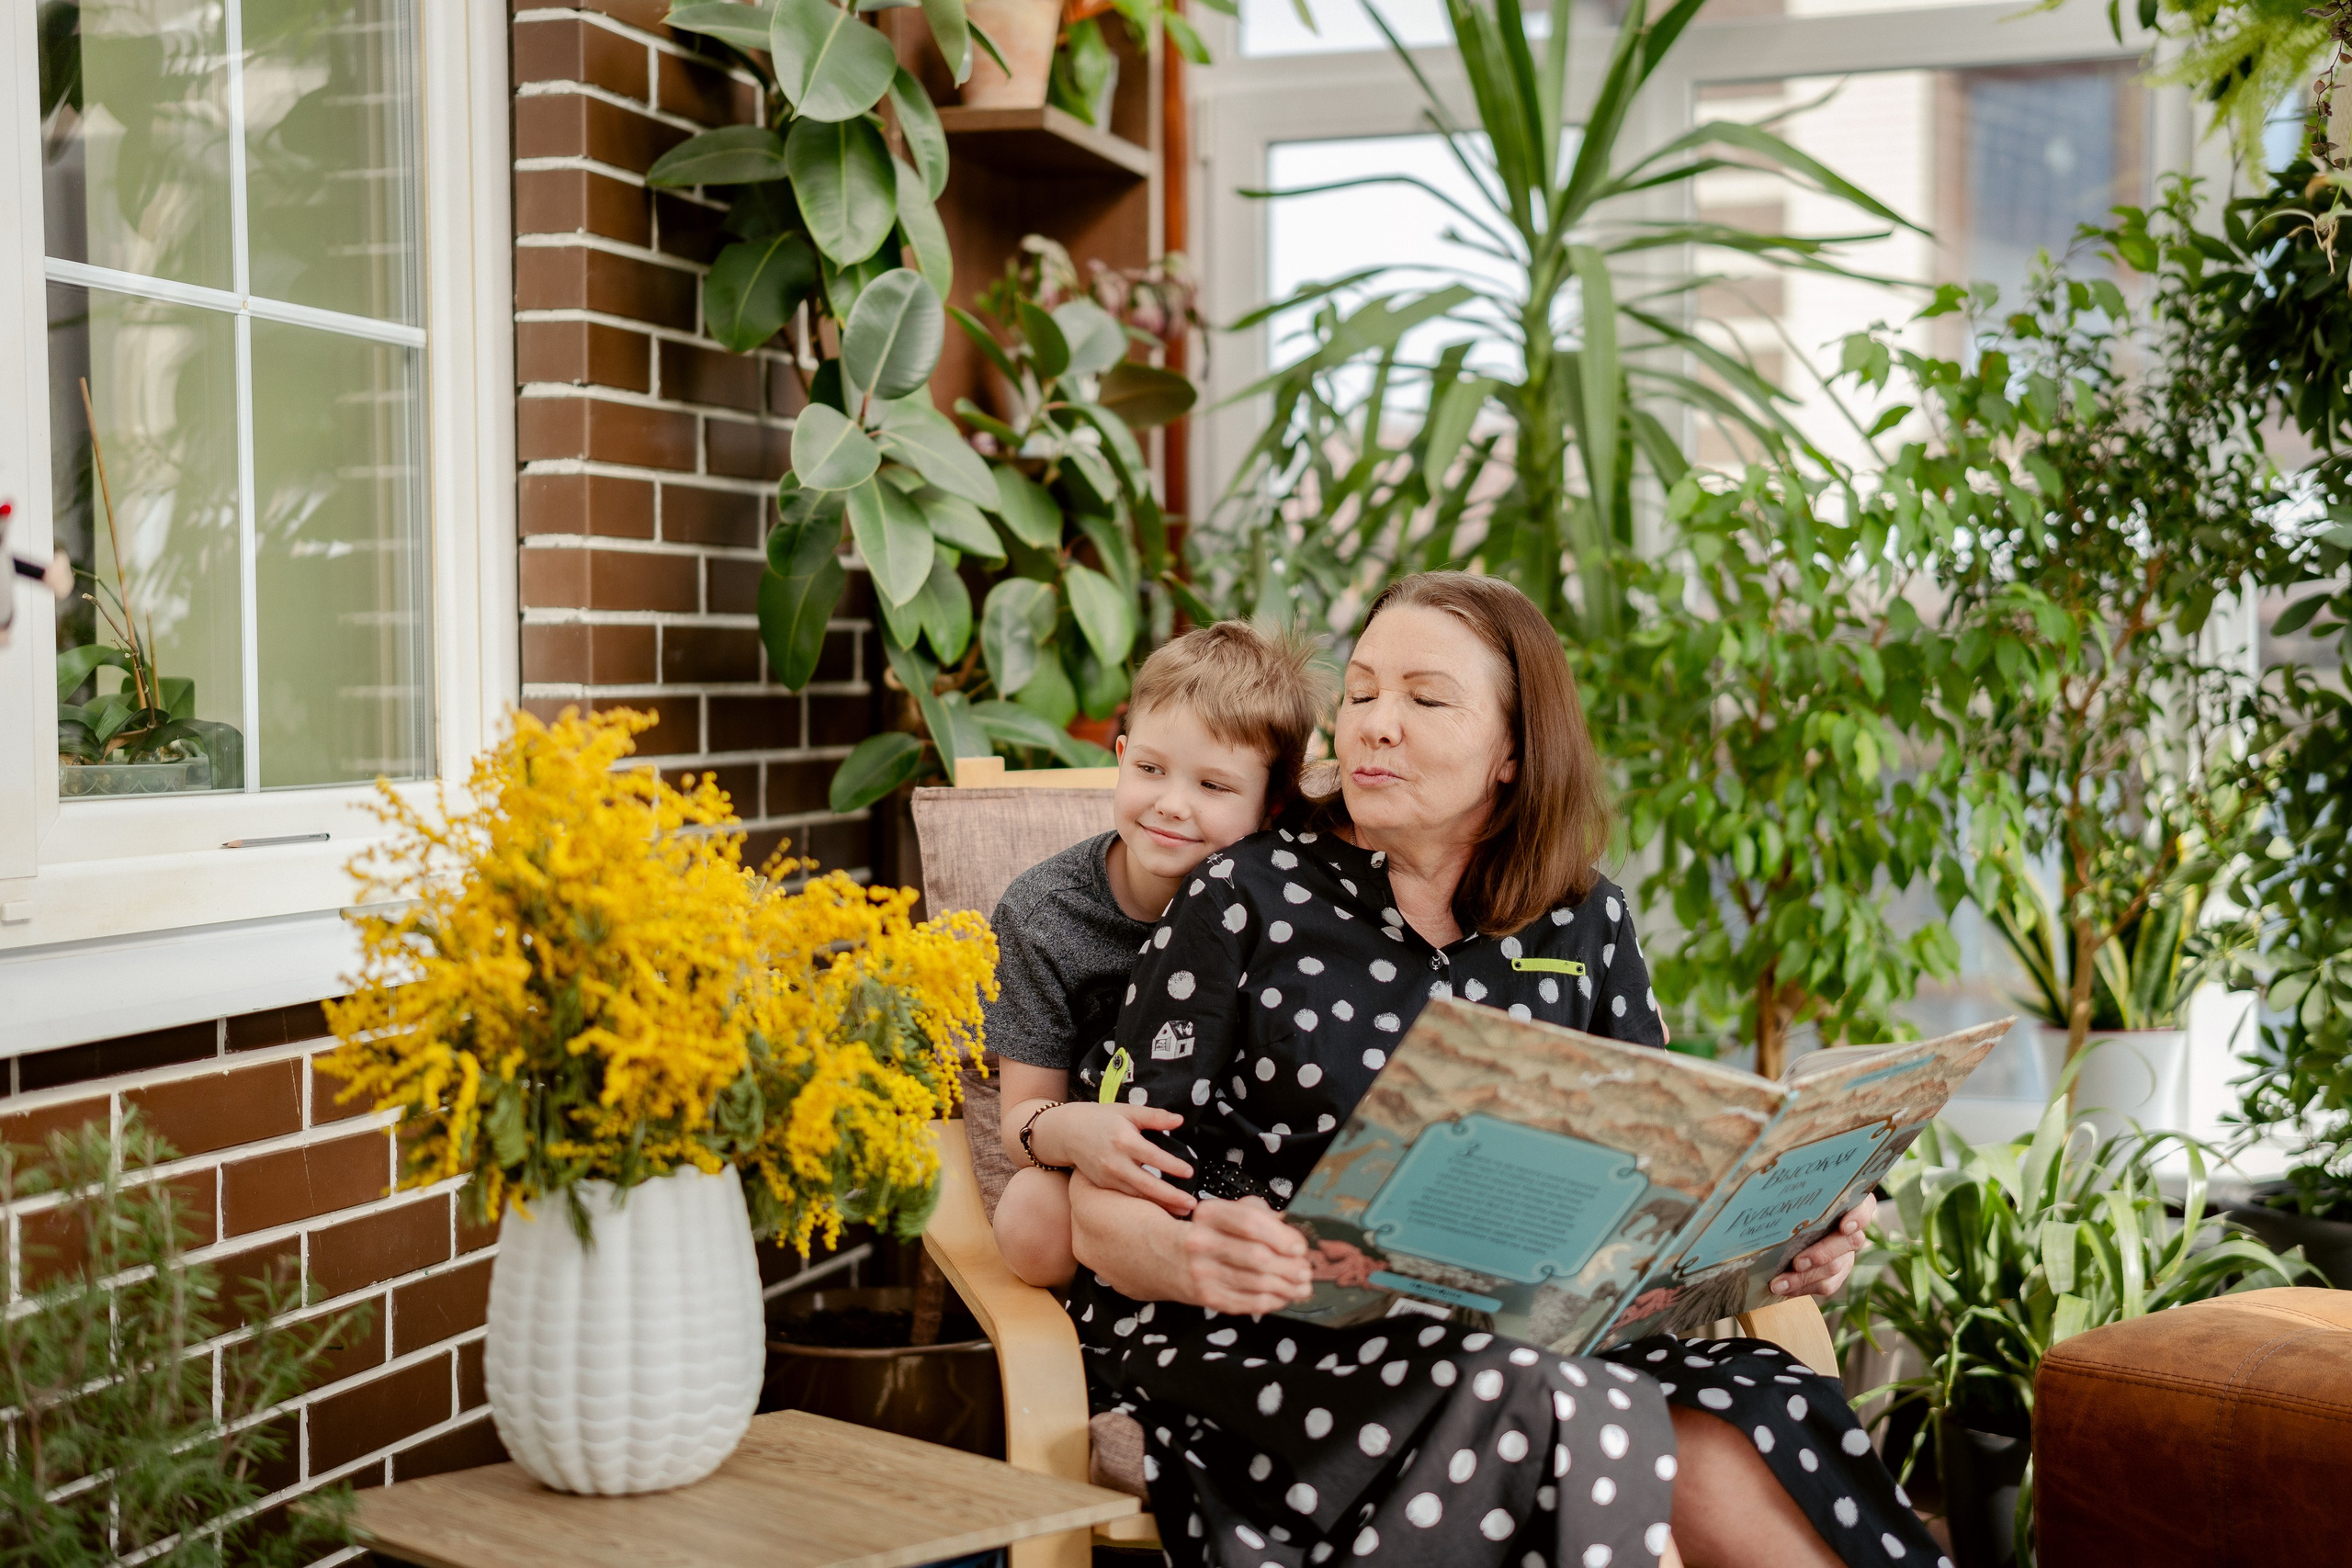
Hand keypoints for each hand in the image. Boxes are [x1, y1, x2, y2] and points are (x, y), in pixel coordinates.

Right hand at [1032, 1102, 1195, 1216]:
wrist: (1067, 1132)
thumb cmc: (1101, 1118)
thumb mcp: (1127, 1111)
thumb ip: (1154, 1116)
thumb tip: (1180, 1120)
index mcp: (1124, 1140)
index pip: (1153, 1156)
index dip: (1172, 1166)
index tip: (1189, 1173)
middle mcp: (1115, 1162)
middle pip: (1147, 1184)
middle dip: (1170, 1197)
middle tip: (1192, 1205)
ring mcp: (1107, 1177)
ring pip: (1137, 1196)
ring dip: (1160, 1205)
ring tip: (1182, 1212)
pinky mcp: (1103, 1186)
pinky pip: (1127, 1198)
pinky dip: (1144, 1205)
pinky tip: (1161, 1209)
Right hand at [1182, 1196, 1313, 1314]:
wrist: (1164, 1257)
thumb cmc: (1208, 1232)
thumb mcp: (1226, 1212)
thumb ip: (1258, 1213)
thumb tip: (1290, 1233)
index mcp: (1209, 1214)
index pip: (1250, 1223)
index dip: (1281, 1236)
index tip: (1300, 1247)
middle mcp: (1201, 1242)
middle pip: (1257, 1256)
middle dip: (1289, 1266)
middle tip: (1305, 1270)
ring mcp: (1203, 1273)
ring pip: (1256, 1283)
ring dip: (1287, 1287)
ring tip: (1302, 1286)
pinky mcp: (1207, 1298)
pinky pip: (1248, 1303)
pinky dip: (1272, 1301)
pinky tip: (1283, 1296)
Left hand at [1768, 1194, 1876, 1299]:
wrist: (1787, 1223)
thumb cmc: (1789, 1197)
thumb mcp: (1790, 1190)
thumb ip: (1789, 1186)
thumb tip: (1759, 1166)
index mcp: (1846, 1201)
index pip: (1864, 1205)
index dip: (1859, 1216)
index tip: (1844, 1226)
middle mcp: (1852, 1227)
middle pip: (1849, 1242)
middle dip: (1822, 1254)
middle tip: (1797, 1262)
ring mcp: (1846, 1251)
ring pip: (1836, 1267)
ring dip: (1805, 1277)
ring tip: (1779, 1283)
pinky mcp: (1837, 1272)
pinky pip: (1826, 1284)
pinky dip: (1802, 1288)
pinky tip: (1783, 1289)